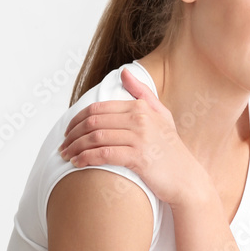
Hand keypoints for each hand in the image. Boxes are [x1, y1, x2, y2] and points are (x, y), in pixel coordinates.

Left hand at [58, 67, 208, 208]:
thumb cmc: (171, 149)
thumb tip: (124, 72)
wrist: (187, 179)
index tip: (68, 131)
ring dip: (75, 146)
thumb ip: (142, 93)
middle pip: (93, 121)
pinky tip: (77, 163)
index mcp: (141, 107)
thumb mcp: (161, 115)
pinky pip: (104, 154)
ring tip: (66, 154)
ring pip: (96, 137)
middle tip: (63, 145)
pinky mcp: (138, 158)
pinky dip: (86, 158)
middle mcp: (140, 119)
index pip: (99, 108)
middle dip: (73, 133)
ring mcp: (140, 138)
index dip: (77, 119)